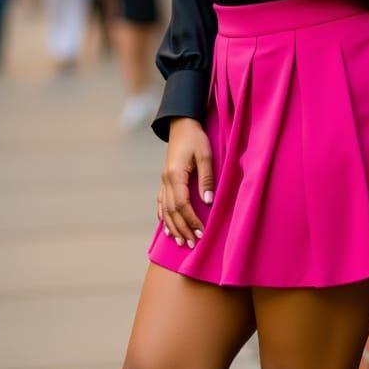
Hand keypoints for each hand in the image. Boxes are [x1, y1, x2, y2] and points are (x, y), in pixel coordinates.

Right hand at [158, 117, 213, 247]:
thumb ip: (206, 178)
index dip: (191, 220)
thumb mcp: (205, 154)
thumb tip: (208, 201)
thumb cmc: (196, 137)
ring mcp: (163, 180)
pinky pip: (160, 202)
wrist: (181, 124)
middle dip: (182, 229)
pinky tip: (165, 226)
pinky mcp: (164, 179)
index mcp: (175, 175)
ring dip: (172, 227)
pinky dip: (163, 216)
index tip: (201, 233)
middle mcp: (166, 180)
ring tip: (179, 241)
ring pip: (164, 209)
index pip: (182, 204)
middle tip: (191, 244)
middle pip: (171, 211)